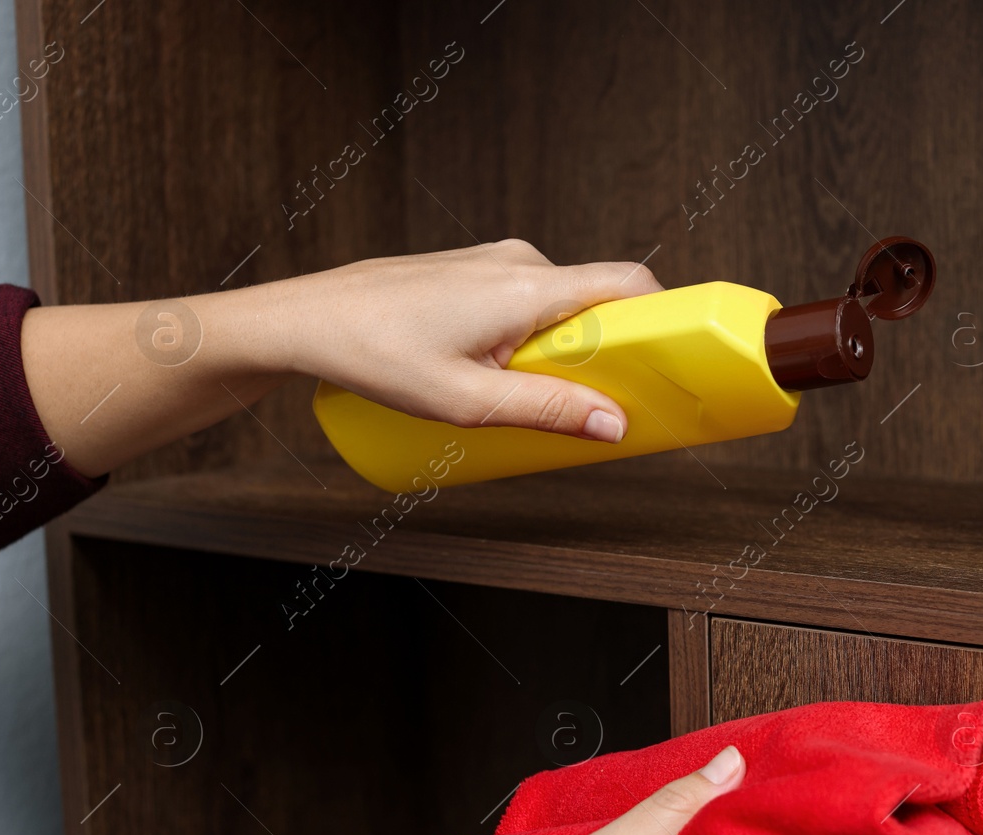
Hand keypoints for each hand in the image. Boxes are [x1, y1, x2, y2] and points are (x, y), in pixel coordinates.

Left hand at [20, 241, 662, 476]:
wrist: (303, 321)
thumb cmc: (373, 356)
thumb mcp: (465, 404)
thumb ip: (546, 411)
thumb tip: (614, 425)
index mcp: (527, 286)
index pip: (629, 284)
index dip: (667, 319)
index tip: (679, 362)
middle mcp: (519, 261)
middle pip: (600, 303)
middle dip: (607, 355)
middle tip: (593, 410)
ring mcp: (494, 262)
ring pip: (562, 307)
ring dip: (563, 353)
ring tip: (529, 401)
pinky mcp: (473, 272)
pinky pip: (531, 303)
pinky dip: (535, 339)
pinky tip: (498, 377)